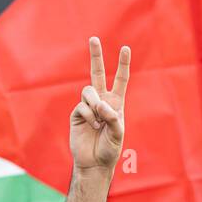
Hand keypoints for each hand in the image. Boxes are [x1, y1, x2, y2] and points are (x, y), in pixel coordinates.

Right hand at [69, 37, 129, 175]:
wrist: (94, 163)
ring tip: (98, 120)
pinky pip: (82, 106)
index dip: (122, 64)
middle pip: (97, 73)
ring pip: (88, 91)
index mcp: (116, 103)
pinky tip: (92, 126)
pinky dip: (88, 115)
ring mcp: (88, 107)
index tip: (125, 48)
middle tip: (93, 38)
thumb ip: (113, 118)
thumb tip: (100, 104)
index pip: (120, 80)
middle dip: (96, 56)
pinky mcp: (76, 114)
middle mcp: (101, 101)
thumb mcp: (118, 134)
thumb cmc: (110, 150)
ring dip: (95, 103)